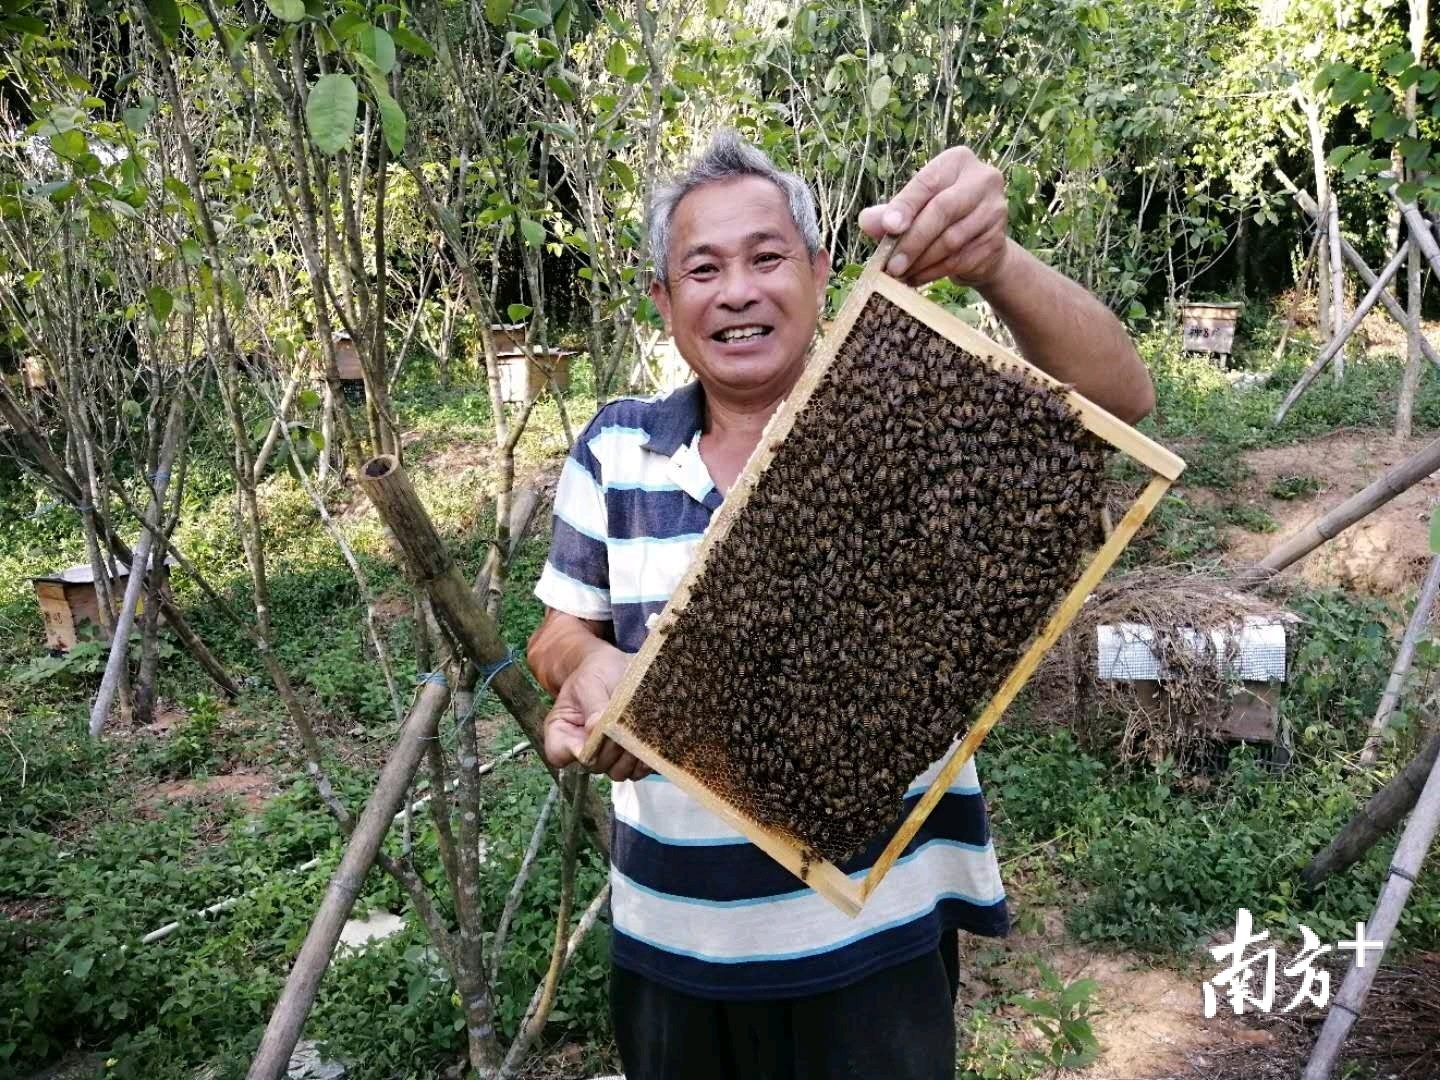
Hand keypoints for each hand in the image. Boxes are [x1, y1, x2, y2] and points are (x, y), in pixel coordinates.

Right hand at [541, 645, 651, 781]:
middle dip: (613, 746)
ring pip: (617, 772)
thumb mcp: (590, 681)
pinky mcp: (628, 758)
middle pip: (595, 764)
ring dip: (631, 756)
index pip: (559, 754)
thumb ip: (593, 705)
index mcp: (562, 731)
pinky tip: (653, 740)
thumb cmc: (598, 672)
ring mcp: (606, 756)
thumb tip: (596, 729)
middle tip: (627, 724)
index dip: (577, 749)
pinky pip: (637, 771)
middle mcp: (582, 749)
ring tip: (642, 732)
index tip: (597, 728)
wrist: (619, 669)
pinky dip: (646, 759)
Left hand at [858, 146, 1010, 288]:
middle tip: (891, 265)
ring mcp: (995, 211)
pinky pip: (960, 260)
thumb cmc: (940, 217)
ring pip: (951, 240)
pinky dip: (933, 273)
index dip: (906, 206)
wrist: (979, 241)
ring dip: (921, 262)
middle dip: (912, 241)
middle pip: (942, 211)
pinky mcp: (997, 241)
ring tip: (899, 274)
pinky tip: (916, 279)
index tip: (889, 228)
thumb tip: (866, 221)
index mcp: (958, 161)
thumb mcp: (914, 208)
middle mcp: (983, 180)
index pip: (928, 183)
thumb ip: (890, 212)